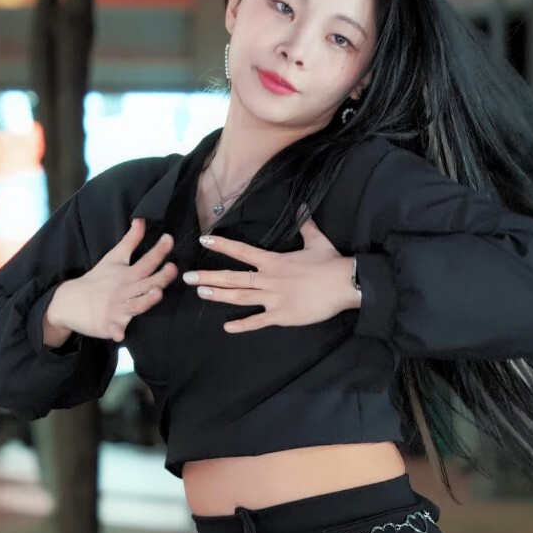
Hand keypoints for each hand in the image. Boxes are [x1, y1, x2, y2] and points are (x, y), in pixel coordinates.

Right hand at [44, 219, 179, 344]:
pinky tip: (120, 335)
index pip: (147, 261)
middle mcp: (124, 291)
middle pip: (146, 283)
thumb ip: (130, 241)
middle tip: (172, 268)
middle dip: (160, 277)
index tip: (169, 239)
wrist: (70, 301)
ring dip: (145, 300)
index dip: (159, 251)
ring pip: (135, 305)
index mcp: (127, 275)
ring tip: (156, 294)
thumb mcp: (113, 258)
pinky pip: (114, 330)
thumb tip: (140, 220)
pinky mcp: (108, 324)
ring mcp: (116, 308)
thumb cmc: (97, 280)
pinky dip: (116, 332)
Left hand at [181, 216, 358, 332]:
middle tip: (187, 278)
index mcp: (274, 261)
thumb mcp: (317, 240)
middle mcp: (269, 279)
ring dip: (219, 295)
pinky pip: (258, 322)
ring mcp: (274, 299)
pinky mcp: (282, 316)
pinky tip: (227, 327)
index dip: (222, 245)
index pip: (242, 251)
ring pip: (240, 297)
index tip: (204, 240)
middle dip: (209, 277)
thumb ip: (306, 224)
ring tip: (200, 292)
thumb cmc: (331, 263)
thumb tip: (302, 206)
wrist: (345, 284)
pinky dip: (242, 325)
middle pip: (233, 278)